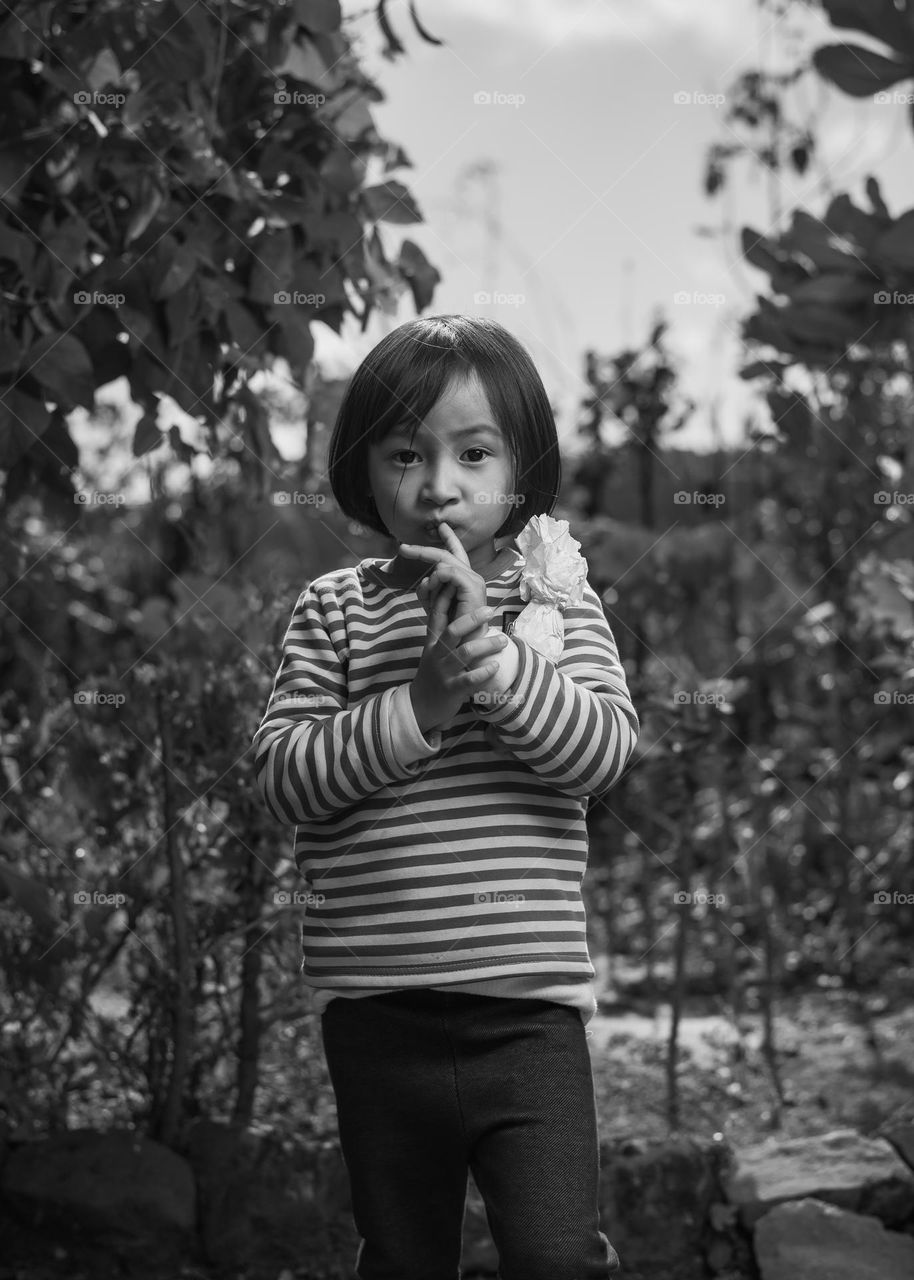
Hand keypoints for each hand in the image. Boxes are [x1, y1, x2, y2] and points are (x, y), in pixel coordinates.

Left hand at [400, 523, 487, 645]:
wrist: (462, 648)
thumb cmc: (449, 630)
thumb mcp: (434, 605)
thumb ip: (429, 590)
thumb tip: (425, 580)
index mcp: (463, 581)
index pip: (456, 554)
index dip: (448, 539)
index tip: (440, 526)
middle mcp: (471, 578)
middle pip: (445, 555)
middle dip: (423, 550)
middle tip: (403, 548)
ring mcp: (474, 581)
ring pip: (444, 562)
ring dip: (429, 577)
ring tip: (428, 596)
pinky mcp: (473, 588)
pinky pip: (450, 572)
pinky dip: (437, 578)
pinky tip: (433, 587)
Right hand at [409, 585, 510, 733]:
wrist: (420, 705)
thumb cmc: (432, 674)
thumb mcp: (432, 651)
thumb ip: (442, 632)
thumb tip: (457, 610)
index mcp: (433, 642)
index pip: (437, 616)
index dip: (445, 599)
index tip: (457, 584)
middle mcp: (438, 654)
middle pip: (453, 630)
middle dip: (472, 618)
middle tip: (491, 610)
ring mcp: (445, 671)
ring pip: (465, 652)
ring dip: (487, 645)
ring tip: (503, 640)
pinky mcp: (452, 689)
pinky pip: (470, 679)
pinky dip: (484, 672)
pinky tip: (495, 666)